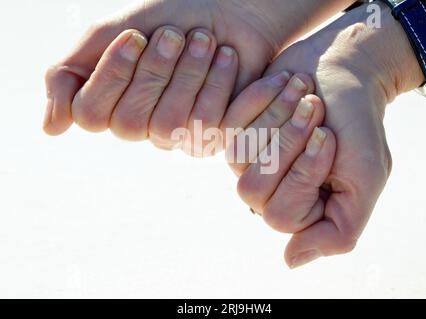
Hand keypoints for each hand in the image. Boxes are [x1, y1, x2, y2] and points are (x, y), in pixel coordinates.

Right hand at [43, 0, 354, 154]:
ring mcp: (177, 138)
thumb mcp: (109, 35)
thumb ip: (70, 76)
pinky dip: (217, 80)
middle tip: (174, 35)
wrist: (227, 12)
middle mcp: (142, 128)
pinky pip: (207, 124)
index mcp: (112, 105)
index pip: (91, 115)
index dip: (112, 74)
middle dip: (154, 71)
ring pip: (169, 125)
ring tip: (204, 40)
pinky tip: (226, 55)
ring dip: (187, 73)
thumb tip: (51, 130)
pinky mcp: (212, 138)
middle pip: (131, 123)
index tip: (134, 36)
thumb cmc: (167, 21)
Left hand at [222, 3, 424, 267]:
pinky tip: (287, 83)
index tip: (329, 136)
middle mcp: (269, 189)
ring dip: (278, 117)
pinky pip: (232, 124)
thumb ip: (338, 231)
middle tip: (315, 109)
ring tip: (305, 91)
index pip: (282, 216)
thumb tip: (290, 262)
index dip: (304, 173)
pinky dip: (263, 97)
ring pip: (239, 158)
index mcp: (301, 207)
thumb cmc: (357, 124)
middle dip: (288, 143)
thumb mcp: (366, 179)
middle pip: (253, 191)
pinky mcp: (234, 129)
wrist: (344, 71)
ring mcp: (247, 160)